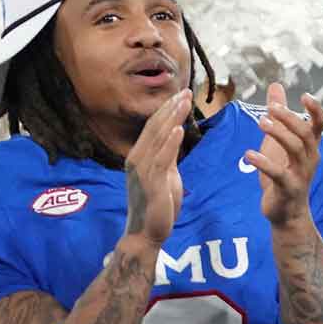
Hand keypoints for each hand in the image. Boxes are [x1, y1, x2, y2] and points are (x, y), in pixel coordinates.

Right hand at [122, 89, 190, 247]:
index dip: (167, 109)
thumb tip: (174, 137)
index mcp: (140, 156)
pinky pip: (162, 159)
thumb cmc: (158, 204)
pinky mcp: (152, 183)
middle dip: (171, 108)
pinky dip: (170, 143)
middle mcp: (137, 159)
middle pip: (155, 127)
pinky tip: (179, 129)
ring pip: (158, 138)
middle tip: (185, 90)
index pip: (154, 126)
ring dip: (172, 118)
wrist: (147, 233)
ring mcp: (143, 170)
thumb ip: (167, 155)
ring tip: (184, 102)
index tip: (182, 93)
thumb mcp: (165, 174)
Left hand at [245, 81, 322, 228]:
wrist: (287, 213)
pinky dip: (263, 162)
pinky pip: (278, 173)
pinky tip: (248, 154)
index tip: (305, 96)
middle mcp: (310, 158)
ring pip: (296, 149)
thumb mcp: (280, 141)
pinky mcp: (288, 188)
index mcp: (310, 146)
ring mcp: (301, 174)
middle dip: (289, 118)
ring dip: (279, 134)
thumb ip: (278, 114)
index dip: (316, 109)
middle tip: (271, 109)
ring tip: (260, 123)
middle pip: (305, 133)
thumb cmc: (284, 174)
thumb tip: (276, 86)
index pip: (320, 124)